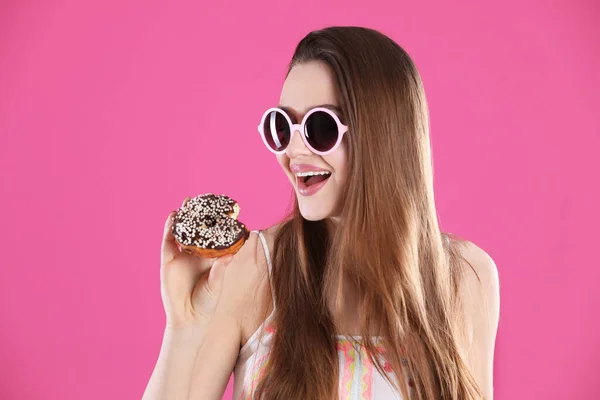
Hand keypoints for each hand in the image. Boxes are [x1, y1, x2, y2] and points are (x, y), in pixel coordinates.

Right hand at [159, 197, 232, 329]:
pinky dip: (170, 227)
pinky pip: (169, 240)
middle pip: (200, 230)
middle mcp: (197, 255)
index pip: (217, 237)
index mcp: (213, 258)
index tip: (227, 211)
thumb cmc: (208, 303)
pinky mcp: (169, 260)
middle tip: (207, 199)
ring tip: (189, 201)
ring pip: (184, 231)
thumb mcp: (218, 283)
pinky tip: (173, 215)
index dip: (221, 224)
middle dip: (202, 215)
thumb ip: (222, 268)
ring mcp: (182, 256)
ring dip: (186, 216)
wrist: (188, 318)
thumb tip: (232, 253)